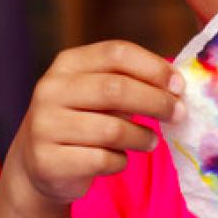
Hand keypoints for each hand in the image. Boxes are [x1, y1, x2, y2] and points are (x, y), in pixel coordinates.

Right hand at [6, 40, 181, 217]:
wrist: (38, 164)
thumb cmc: (82, 120)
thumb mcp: (98, 93)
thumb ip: (130, 83)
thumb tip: (177, 87)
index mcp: (67, 64)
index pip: (116, 53)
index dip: (153, 68)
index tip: (179, 85)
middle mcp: (51, 90)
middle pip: (116, 89)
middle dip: (156, 102)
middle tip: (179, 114)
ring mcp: (45, 126)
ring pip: (112, 130)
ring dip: (142, 137)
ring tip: (150, 141)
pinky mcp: (49, 161)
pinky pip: (102, 160)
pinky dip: (120, 162)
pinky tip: (119, 159)